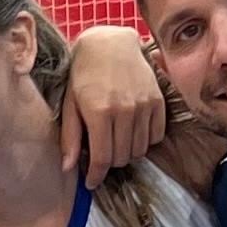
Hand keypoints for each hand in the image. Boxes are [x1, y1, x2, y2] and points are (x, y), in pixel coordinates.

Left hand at [63, 25, 168, 182]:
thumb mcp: (70, 104)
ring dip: (126, 152)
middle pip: (122, 157)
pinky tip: (131, 132)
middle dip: (109, 162)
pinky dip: (144, 140)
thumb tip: (68, 168)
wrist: (110, 44)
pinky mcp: (158, 101)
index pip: (103, 159)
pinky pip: (155, 136)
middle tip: (101, 152)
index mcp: (99, 113)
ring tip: (115, 141)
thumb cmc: (83, 74)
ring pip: (139, 150)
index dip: (96, 176)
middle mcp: (125, 111)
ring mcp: (144, 106)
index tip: (92, 183)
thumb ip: (70, 137)